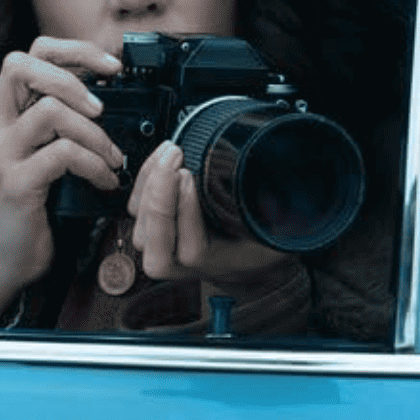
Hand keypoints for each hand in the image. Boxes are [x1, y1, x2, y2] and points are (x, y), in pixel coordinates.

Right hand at [0, 37, 124, 325]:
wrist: (7, 259)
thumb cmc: (34, 207)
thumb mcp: (46, 155)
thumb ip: (63, 125)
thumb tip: (109, 96)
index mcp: (6, 115)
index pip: (27, 55)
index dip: (71, 51)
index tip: (110, 67)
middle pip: (21, 66)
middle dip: (73, 78)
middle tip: (102, 108)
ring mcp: (3, 153)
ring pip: (48, 111)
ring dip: (93, 133)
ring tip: (111, 158)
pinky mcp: (15, 182)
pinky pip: (61, 154)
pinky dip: (93, 164)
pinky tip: (104, 180)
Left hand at [127, 140, 287, 283]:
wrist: (240, 256)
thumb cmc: (256, 244)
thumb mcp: (276, 237)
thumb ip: (279, 222)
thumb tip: (282, 197)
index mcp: (213, 265)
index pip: (191, 251)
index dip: (187, 213)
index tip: (190, 178)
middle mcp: (180, 261)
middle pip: (155, 235)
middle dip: (161, 191)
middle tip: (175, 158)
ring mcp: (159, 245)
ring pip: (141, 218)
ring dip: (151, 181)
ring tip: (170, 153)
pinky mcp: (149, 227)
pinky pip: (136, 204)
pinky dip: (145, 177)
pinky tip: (161, 157)